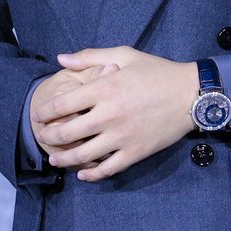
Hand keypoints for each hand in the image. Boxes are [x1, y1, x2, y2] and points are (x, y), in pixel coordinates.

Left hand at [32, 47, 199, 181]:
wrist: (191, 93)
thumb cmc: (157, 71)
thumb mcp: (125, 55)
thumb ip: (90, 56)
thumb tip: (60, 58)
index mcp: (104, 88)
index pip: (61, 104)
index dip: (45, 112)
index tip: (40, 115)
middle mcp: (109, 114)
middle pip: (66, 133)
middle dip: (48, 137)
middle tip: (43, 137)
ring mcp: (121, 137)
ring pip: (81, 156)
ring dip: (62, 159)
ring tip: (55, 158)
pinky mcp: (134, 153)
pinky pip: (106, 170)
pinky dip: (90, 175)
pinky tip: (83, 173)